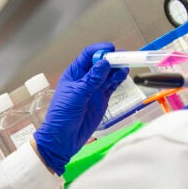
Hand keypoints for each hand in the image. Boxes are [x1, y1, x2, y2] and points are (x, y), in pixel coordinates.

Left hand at [33, 43, 128, 174]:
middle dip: (112, 59)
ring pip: (108, 74)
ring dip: (117, 69)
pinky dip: (118, 80)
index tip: (111, 49)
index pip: (87, 56)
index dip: (99, 50)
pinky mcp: (102, 99)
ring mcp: (94, 89)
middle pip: (101, 63)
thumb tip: (104, 63)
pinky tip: (123, 75)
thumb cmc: (62, 115)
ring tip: (125, 66)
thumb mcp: (77, 95)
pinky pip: (112, 85)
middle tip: (124, 57)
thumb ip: (91, 80)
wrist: (63, 139)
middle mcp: (85, 79)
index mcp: (74, 74)